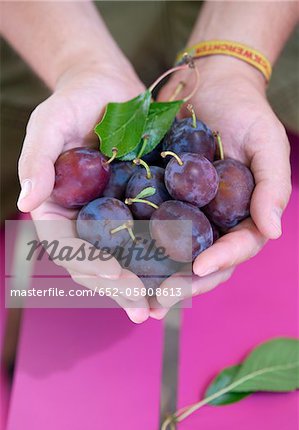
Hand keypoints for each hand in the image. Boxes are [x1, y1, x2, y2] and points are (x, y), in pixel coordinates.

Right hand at [17, 60, 150, 322]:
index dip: (87, 265)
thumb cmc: (74, 100)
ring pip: (124, 257)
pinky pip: (149, 236)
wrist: (110, 86)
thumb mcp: (49, 122)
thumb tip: (26, 201)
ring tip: (163, 305)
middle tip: (142, 308)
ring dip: (142, 283)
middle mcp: (83, 217)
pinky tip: (181, 272)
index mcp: (57, 206)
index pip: (66, 245)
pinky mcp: (138, 206)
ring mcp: (112, 215)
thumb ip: (37, 160)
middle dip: (118, 286)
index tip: (114, 278)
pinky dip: (162, 257)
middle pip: (96, 261)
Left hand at [156, 56, 290, 309]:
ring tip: (135, 296)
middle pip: (201, 264)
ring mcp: (185, 215)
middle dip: (183, 284)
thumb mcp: (268, 144)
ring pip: (171, 256)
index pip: (236, 249)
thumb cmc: (245, 111)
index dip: (221, 261)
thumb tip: (273, 232)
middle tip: (159, 301)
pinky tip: (117, 260)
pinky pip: (146, 229)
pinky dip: (134, 247)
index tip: (199, 268)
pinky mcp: (158, 201)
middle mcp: (213, 222)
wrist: (208, 84)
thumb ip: (273, 188)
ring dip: (155, 279)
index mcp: (242, 217)